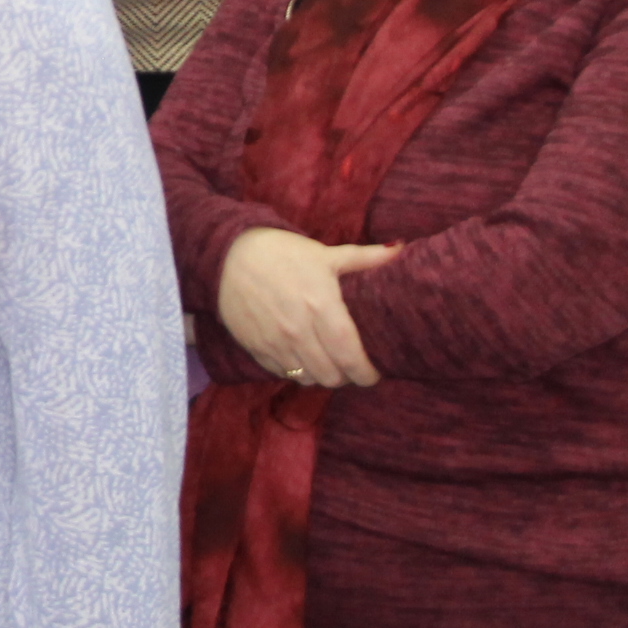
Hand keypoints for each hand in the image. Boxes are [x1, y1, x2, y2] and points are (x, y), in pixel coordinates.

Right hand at [217, 226, 399, 386]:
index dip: (366, 373)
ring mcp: (274, 342)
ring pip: (308, 378)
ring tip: (326, 362)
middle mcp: (298, 330)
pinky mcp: (255, 346)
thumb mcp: (324, 254)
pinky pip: (282, 373)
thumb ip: (364, 258)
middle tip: (350, 365)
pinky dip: (296, 370)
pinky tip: (300, 356)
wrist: (226, 253)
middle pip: (332, 375)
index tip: (373, 373)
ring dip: (321, 375)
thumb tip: (401, 249)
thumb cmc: (281, 252)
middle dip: (345, 375)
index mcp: (321, 307)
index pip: (350, 356)